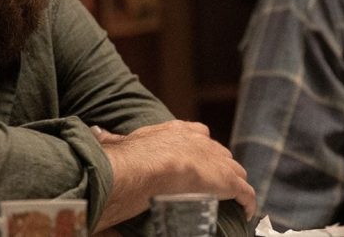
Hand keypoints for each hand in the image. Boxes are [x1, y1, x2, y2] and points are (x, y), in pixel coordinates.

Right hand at [90, 121, 255, 230]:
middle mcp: (201, 143)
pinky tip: (247, 212)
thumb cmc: (129, 158)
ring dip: (235, 184)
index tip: (199, 158)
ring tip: (233, 199)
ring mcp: (216, 161)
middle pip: (220, 153)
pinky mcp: (227, 181)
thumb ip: (111, 138)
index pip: (198, 134)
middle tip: (215, 183)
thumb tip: (95, 131)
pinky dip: (248, 201)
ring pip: (235, 171)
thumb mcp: (120, 143)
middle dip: (221, 166)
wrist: (145, 166)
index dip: (202, 147)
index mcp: (178, 131)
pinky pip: (245, 192)